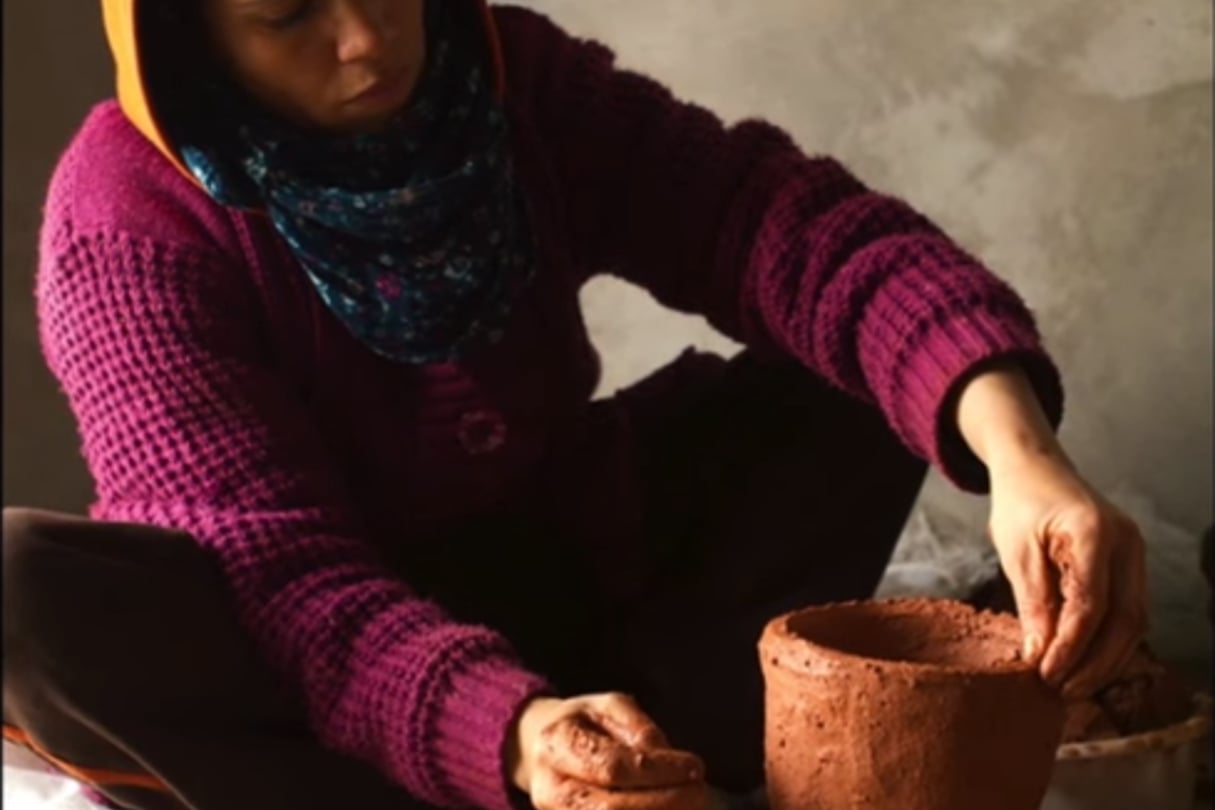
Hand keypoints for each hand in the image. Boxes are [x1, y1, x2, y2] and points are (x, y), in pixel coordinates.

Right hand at [506, 692, 707, 809]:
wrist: (539, 749)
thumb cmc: (581, 724)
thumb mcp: (608, 707)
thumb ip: (638, 728)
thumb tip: (667, 757)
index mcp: (556, 745)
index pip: (612, 766)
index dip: (658, 771)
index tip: (694, 767)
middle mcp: (550, 790)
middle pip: (611, 809)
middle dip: (664, 803)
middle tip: (700, 794)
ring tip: (693, 806)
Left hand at [987, 455, 1147, 697]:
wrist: (1034, 467)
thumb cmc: (1020, 503)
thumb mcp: (1017, 552)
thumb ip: (1033, 603)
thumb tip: (1040, 655)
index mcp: (1094, 533)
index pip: (1091, 605)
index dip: (1071, 647)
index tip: (1046, 674)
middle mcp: (1126, 543)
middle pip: (1126, 619)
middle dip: (1097, 663)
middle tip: (1064, 691)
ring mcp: (1134, 553)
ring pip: (1134, 620)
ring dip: (1107, 658)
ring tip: (1073, 685)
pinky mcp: (1129, 564)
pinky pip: (1128, 609)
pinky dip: (1109, 639)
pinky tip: (1084, 661)